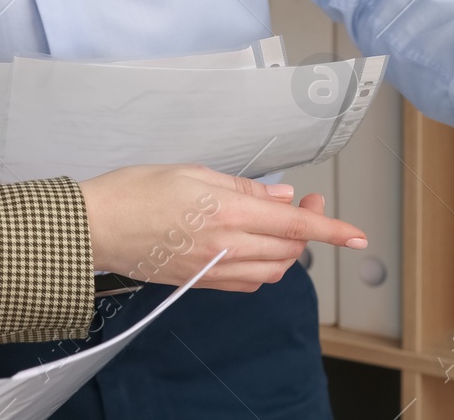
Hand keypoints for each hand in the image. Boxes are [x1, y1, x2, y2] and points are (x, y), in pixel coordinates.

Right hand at [78, 165, 366, 292]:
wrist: (95, 227)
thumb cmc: (134, 191)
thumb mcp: (193, 172)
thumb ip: (243, 187)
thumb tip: (282, 197)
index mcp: (227, 212)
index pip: (295, 224)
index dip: (332, 229)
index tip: (358, 236)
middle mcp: (225, 246)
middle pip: (289, 249)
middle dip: (308, 229)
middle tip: (306, 201)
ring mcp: (212, 269)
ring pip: (272, 270)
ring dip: (286, 250)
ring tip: (280, 225)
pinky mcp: (199, 283)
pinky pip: (247, 282)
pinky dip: (262, 267)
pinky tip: (254, 248)